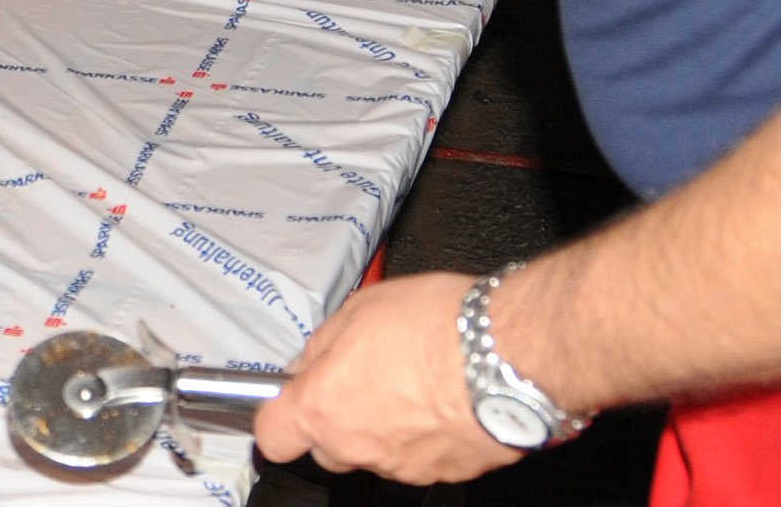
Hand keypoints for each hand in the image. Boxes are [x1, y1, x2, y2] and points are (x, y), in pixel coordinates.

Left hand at [252, 272, 523, 484]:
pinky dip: (424, 433)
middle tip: (363, 374)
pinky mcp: (444, 473)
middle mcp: (357, 445)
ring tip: (413, 378)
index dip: (280, 413)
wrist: (507, 355)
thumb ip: (323, 345)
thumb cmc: (438, 326)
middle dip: (337, 416)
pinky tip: (441, 396)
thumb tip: (309, 362)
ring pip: (375, 451)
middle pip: (327, 446)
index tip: (290, 396)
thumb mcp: (360, 308)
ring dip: (384, 423)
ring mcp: (401, 465)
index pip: (273, 434)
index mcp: (324, 405)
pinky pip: (419, 456)